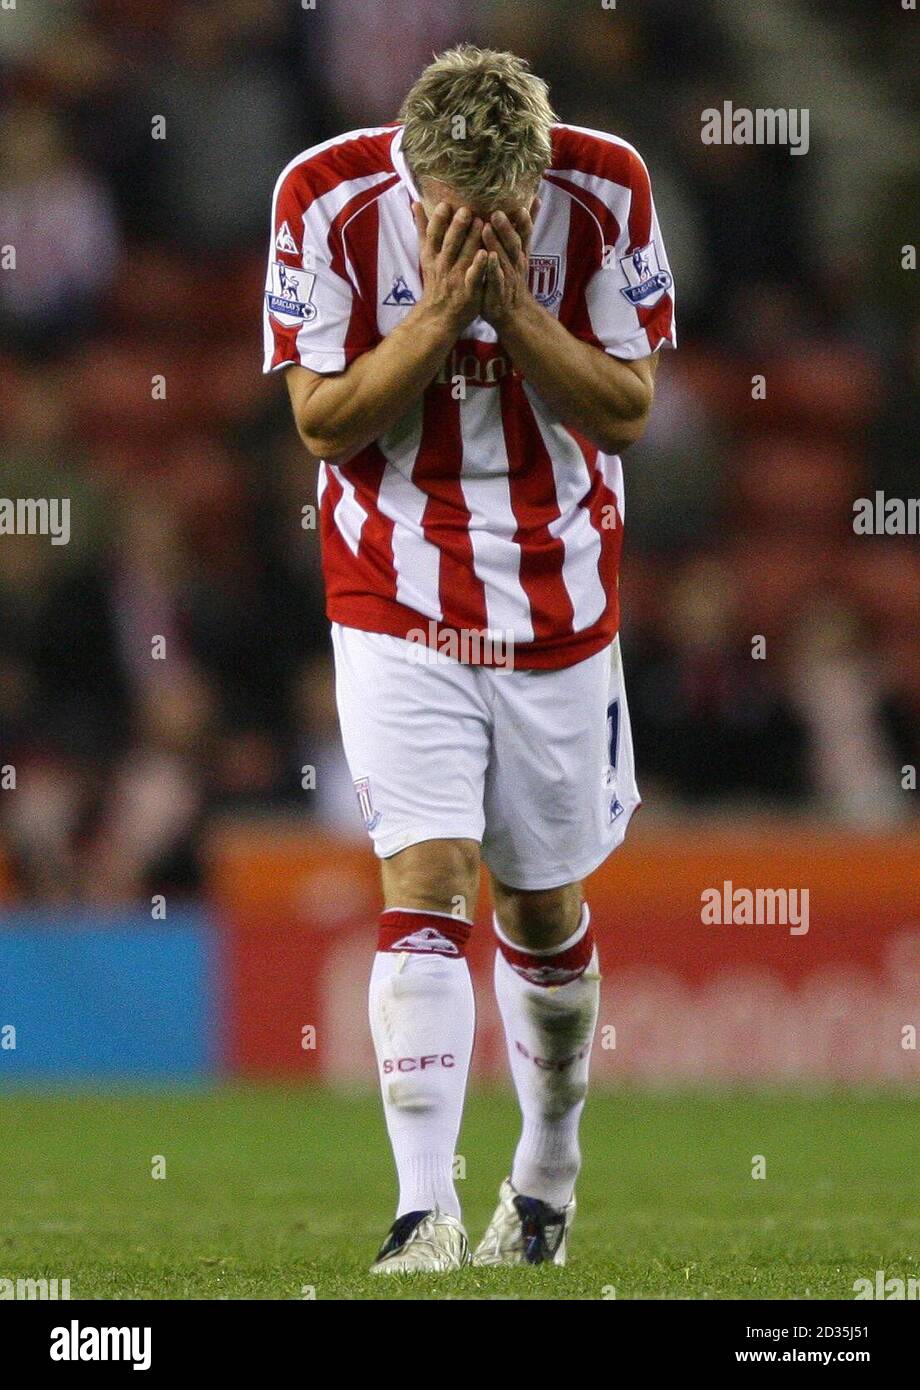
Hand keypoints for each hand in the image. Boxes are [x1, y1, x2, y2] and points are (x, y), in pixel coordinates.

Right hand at [413, 201, 487, 331]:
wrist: (438, 317)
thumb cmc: (436, 281)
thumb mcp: (426, 255)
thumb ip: (423, 230)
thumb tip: (416, 203)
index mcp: (431, 256)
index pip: (433, 235)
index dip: (438, 220)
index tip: (445, 204)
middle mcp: (442, 266)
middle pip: (449, 243)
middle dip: (456, 227)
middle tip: (466, 210)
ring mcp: (455, 279)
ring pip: (464, 256)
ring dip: (471, 240)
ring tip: (481, 223)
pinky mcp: (468, 292)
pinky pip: (473, 277)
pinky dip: (478, 266)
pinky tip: (486, 254)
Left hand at [480, 202, 538, 327]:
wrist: (514, 314)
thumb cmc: (512, 278)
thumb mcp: (521, 252)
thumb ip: (525, 227)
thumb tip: (536, 198)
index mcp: (520, 253)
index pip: (525, 234)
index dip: (525, 220)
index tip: (521, 205)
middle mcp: (516, 263)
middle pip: (514, 244)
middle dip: (506, 228)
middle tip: (496, 212)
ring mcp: (507, 278)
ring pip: (503, 259)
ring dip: (496, 244)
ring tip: (486, 229)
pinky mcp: (497, 291)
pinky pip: (495, 279)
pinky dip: (492, 269)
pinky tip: (487, 258)